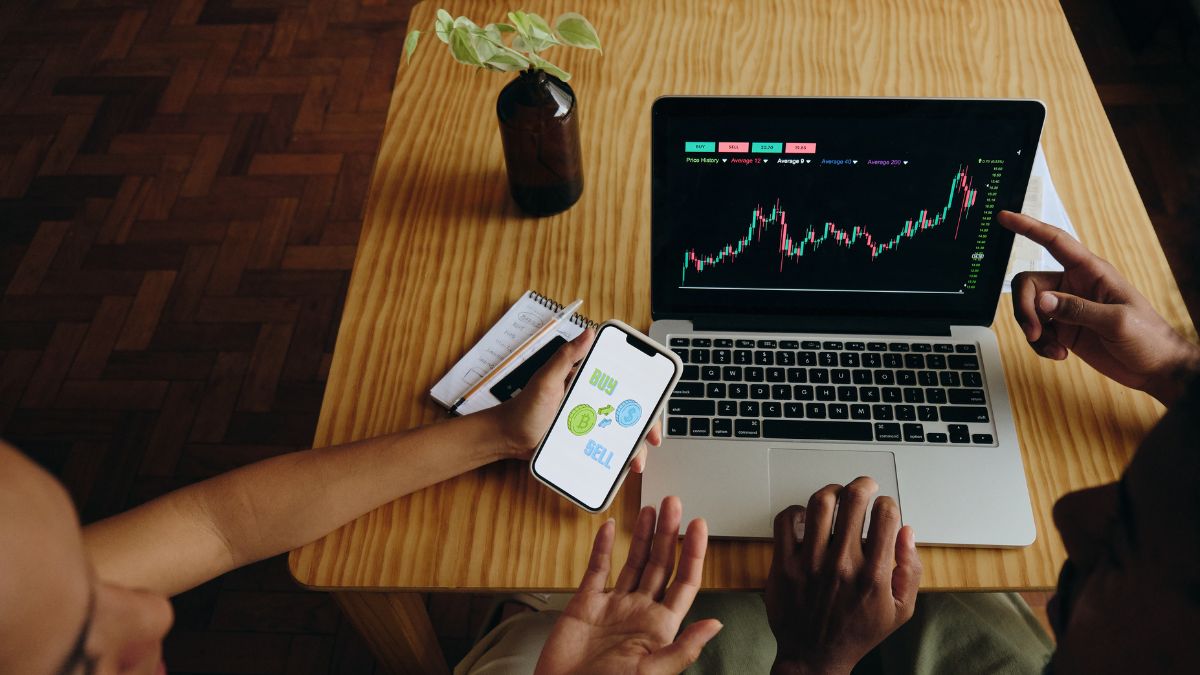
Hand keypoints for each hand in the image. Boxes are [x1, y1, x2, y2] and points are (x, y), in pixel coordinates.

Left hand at [494, 329, 662, 467]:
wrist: (509, 439)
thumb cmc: (524, 407)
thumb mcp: (545, 380)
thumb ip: (566, 357)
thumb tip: (588, 333)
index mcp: (589, 382)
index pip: (625, 381)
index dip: (645, 389)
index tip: (657, 398)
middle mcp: (595, 401)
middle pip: (631, 410)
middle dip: (647, 424)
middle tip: (652, 438)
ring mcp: (593, 424)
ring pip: (623, 433)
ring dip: (635, 446)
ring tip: (636, 461)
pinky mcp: (587, 443)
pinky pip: (609, 449)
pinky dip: (620, 457)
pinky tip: (624, 467)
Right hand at [535, 497, 721, 674]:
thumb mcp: (651, 672)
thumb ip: (683, 648)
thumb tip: (716, 624)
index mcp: (660, 626)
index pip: (684, 582)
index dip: (693, 552)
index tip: (699, 525)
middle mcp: (640, 611)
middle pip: (660, 564)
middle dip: (668, 532)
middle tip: (673, 503)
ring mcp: (613, 606)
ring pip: (633, 561)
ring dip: (642, 534)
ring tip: (651, 508)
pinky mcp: (586, 604)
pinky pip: (597, 569)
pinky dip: (603, 547)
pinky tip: (610, 528)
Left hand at [766, 477, 921, 674]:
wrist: (815, 656)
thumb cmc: (857, 633)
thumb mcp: (900, 610)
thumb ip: (910, 569)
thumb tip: (907, 532)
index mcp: (873, 574)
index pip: (885, 516)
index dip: (888, 503)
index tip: (885, 506)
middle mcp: (841, 565)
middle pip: (853, 500)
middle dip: (863, 485)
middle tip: (865, 485)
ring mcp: (810, 563)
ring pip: (819, 503)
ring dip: (832, 491)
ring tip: (837, 494)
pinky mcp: (784, 565)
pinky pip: (785, 521)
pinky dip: (796, 510)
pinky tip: (805, 515)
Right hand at [999, 210, 1199, 404]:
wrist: (1155, 368)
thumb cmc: (1148, 337)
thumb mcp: (1116, 321)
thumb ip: (1076, 309)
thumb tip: (1041, 301)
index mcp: (1091, 272)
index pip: (1055, 241)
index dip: (1029, 227)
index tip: (1005, 217)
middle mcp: (1074, 285)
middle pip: (1029, 283)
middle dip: (1025, 308)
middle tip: (1034, 331)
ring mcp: (1066, 308)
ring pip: (1029, 309)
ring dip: (1033, 331)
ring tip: (1052, 348)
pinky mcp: (1063, 329)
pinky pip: (1036, 331)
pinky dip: (1040, 344)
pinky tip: (1059, 353)